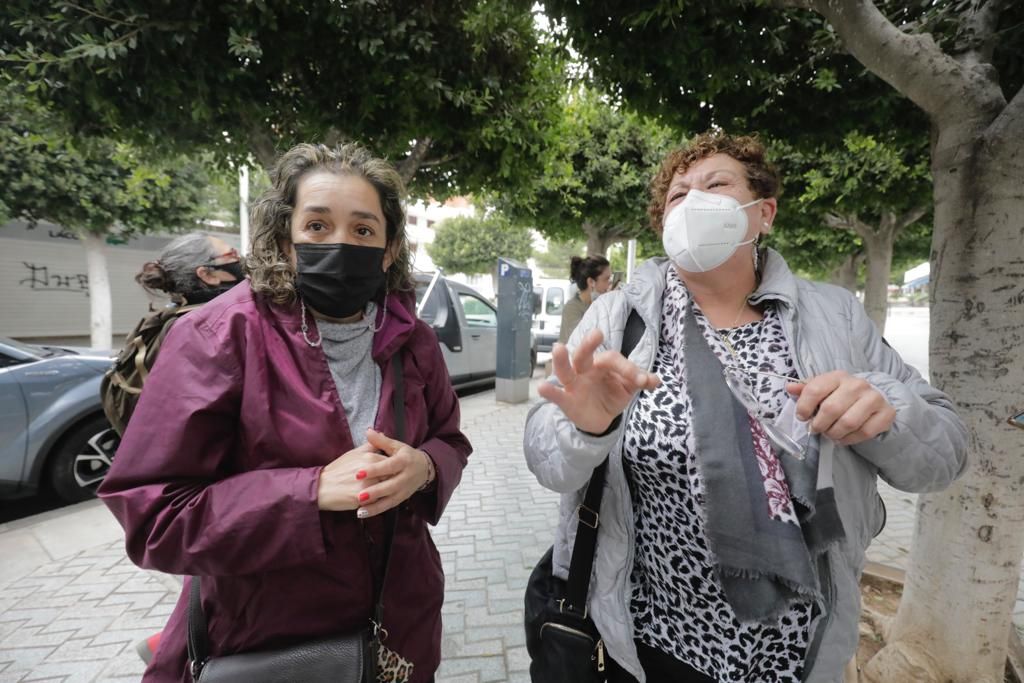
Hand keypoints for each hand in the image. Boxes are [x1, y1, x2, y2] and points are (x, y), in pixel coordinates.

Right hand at [317, 444, 387, 510]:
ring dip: (386, 491)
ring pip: (386, 489)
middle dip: (391, 480)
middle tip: (386, 483)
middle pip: (391, 476)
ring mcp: (368, 485)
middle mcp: (371, 470)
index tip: (389, 472)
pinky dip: (378, 502)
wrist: (322, 487)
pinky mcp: (363, 499)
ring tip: (379, 492)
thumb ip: (370, 445)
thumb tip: (381, 433)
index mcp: (370, 457)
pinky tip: (373, 501)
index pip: (392, 462)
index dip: (391, 468)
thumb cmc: (338, 470)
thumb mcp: (353, 453)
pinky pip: (379, 502)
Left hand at [355, 428, 433, 517]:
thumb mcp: (396, 446)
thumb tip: (368, 431)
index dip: (374, 470)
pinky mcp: (402, 498)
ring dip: (375, 506)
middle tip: (359, 495)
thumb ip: (381, 441)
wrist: (425, 469)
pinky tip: (363, 513)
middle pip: (390, 486)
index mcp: (404, 461)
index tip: (358, 473)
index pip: (388, 466)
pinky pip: (389, 506)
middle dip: (375, 492)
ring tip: (359, 510)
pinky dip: (376, 510)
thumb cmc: (406, 456)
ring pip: (390, 499)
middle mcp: (406, 477)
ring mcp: (405, 489)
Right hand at [538, 329, 659, 433]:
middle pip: (584, 354)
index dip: (627, 368)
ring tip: (558, 348)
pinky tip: (542, 386)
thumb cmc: (612, 395)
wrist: (600, 419)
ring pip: (565, 370)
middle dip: (589, 344)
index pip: (612, 359)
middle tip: (597, 334)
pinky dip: (549, 391)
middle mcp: (584, 369)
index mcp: (601, 363)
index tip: (642, 381)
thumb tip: (656, 380)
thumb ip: (638, 381)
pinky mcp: (566, 400)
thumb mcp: (627, 388)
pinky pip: (556, 395)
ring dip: (561, 360)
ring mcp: (573, 384)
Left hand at [787, 371, 895, 445]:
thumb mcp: (822, 390)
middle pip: (831, 409)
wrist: (871, 400)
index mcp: (838, 376)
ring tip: (830, 434)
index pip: (814, 389)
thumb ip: (805, 390)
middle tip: (816, 429)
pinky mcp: (886, 413)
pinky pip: (865, 432)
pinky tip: (844, 437)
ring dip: (834, 433)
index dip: (803, 407)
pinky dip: (850, 439)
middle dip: (819, 424)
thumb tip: (789, 387)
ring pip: (848, 422)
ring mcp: (874, 398)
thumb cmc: (841, 396)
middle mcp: (858, 384)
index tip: (802, 417)